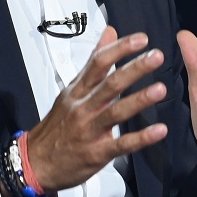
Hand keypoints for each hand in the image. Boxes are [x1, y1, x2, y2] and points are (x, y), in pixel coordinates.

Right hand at [26, 27, 169, 192]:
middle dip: (134, 69)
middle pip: (110, 84)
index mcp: (77, 91)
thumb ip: (93, 62)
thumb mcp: (71, 90)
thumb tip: (109, 33)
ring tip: (160, 89)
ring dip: (139, 100)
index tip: (141, 39)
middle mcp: (83, 108)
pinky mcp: (96, 153)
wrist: (36, 163)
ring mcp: (89, 131)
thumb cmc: (56, 126)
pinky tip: (159, 131)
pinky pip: (121, 144)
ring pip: (116, 112)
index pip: (98, 63)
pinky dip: (141, 138)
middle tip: (156, 57)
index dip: (120, 49)